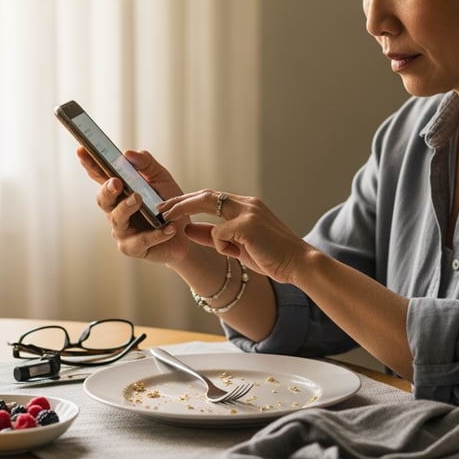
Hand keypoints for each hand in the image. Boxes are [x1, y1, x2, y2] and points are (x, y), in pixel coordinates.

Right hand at [77, 147, 191, 263]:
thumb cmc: (169, 205)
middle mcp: (115, 210)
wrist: (185, 235)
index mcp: (120, 192)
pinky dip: (156, 234)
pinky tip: (169, 228)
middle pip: (103, 200)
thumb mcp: (161, 179)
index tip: (82, 150)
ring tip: (139, 198)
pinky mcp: (132, 248)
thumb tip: (127, 153)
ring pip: (117, 218)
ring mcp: (122, 230)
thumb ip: (146, 164)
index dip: (90, 164)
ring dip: (126, 207)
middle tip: (116, 182)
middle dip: (107, 190)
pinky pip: (141, 240)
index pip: (100, 176)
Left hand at [160, 189, 315, 284]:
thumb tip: (188, 230)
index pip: (212, 198)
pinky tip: (237, 254)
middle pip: (206, 195)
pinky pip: (219, 234)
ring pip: (209, 206)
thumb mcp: (237, 246)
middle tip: (160, 208)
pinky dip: (221, 246)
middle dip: (180, 200)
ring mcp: (248, 212)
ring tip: (167, 217)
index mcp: (246, 206)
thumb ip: (214, 236)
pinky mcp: (248, 225)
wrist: (298, 264)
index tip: (170, 208)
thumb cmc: (270, 257)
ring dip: (186, 211)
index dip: (189, 201)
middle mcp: (247, 204)